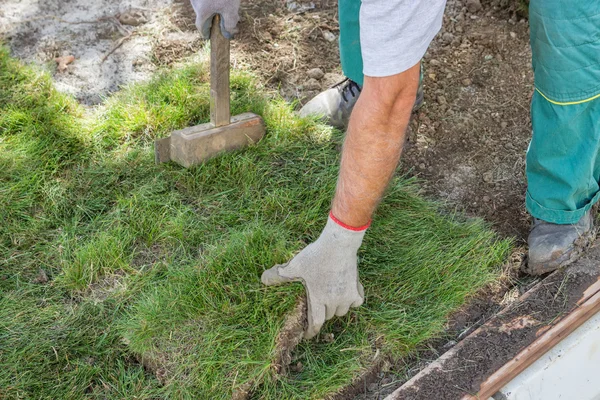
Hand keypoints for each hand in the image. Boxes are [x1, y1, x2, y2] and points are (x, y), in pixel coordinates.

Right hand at [190, 0, 240, 38]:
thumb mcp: (231, 10)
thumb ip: (229, 25)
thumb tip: (228, 34)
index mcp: (202, 11)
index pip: (200, 26)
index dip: (205, 33)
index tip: (208, 36)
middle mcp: (196, 3)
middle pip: (202, 15)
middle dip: (212, 20)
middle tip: (223, 22)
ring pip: (203, 6)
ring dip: (212, 10)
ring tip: (226, 9)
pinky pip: (204, 0)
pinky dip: (211, 2)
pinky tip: (222, 1)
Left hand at [261, 215, 365, 338]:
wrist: (338, 244)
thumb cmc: (315, 256)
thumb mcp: (295, 266)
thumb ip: (279, 276)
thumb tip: (262, 280)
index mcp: (318, 299)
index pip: (316, 323)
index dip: (311, 332)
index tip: (308, 335)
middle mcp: (334, 301)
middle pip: (328, 316)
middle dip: (322, 314)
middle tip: (317, 309)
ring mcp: (347, 296)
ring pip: (342, 310)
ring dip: (336, 308)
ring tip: (330, 300)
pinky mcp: (357, 288)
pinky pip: (357, 302)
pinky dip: (352, 301)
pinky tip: (347, 294)